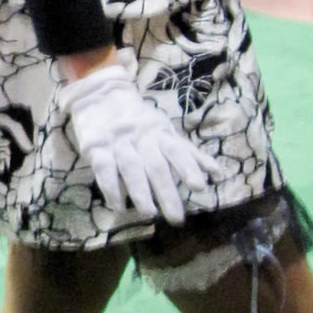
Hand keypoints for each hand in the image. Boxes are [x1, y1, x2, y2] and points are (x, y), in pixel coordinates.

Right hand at [57, 48, 213, 222]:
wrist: (100, 94)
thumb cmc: (139, 120)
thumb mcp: (165, 131)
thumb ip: (189, 154)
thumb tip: (217, 173)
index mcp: (160, 133)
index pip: (176, 151)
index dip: (188, 168)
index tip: (200, 188)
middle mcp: (141, 137)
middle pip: (155, 165)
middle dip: (166, 191)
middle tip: (177, 218)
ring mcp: (118, 142)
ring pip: (130, 168)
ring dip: (140, 192)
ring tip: (149, 214)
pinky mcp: (96, 147)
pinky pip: (104, 170)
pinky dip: (111, 189)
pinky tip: (119, 206)